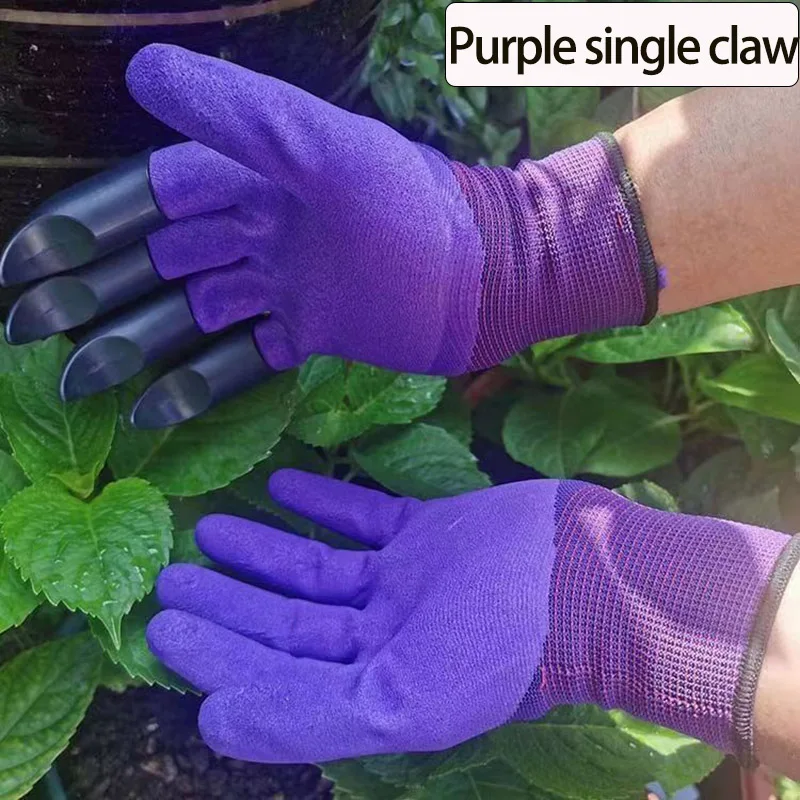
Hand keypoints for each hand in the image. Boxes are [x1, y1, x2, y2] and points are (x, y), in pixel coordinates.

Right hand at [1, 44, 656, 427]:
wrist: (486, 274)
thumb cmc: (412, 207)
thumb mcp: (322, 147)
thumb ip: (238, 114)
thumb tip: (141, 70)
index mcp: (251, 176)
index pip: (147, 199)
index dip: (85, 228)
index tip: (27, 265)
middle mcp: (258, 227)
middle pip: (157, 259)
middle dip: (94, 292)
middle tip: (30, 330)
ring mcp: (281, 283)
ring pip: (189, 313)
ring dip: (134, 342)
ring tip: (78, 379)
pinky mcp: (308, 331)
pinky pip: (239, 359)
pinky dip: (196, 382)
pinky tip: (152, 410)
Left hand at [146, 470, 788, 763]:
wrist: (588, 577)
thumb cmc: (500, 646)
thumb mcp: (400, 702)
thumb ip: (303, 716)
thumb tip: (215, 725)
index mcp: (377, 688)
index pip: (278, 675)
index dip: (218, 654)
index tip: (165, 624)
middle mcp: (386, 638)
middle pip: (289, 623)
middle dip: (228, 600)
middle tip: (173, 575)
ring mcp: (408, 581)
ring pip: (318, 568)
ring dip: (264, 547)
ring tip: (212, 527)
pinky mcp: (430, 531)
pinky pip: (364, 515)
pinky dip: (323, 501)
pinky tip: (283, 485)